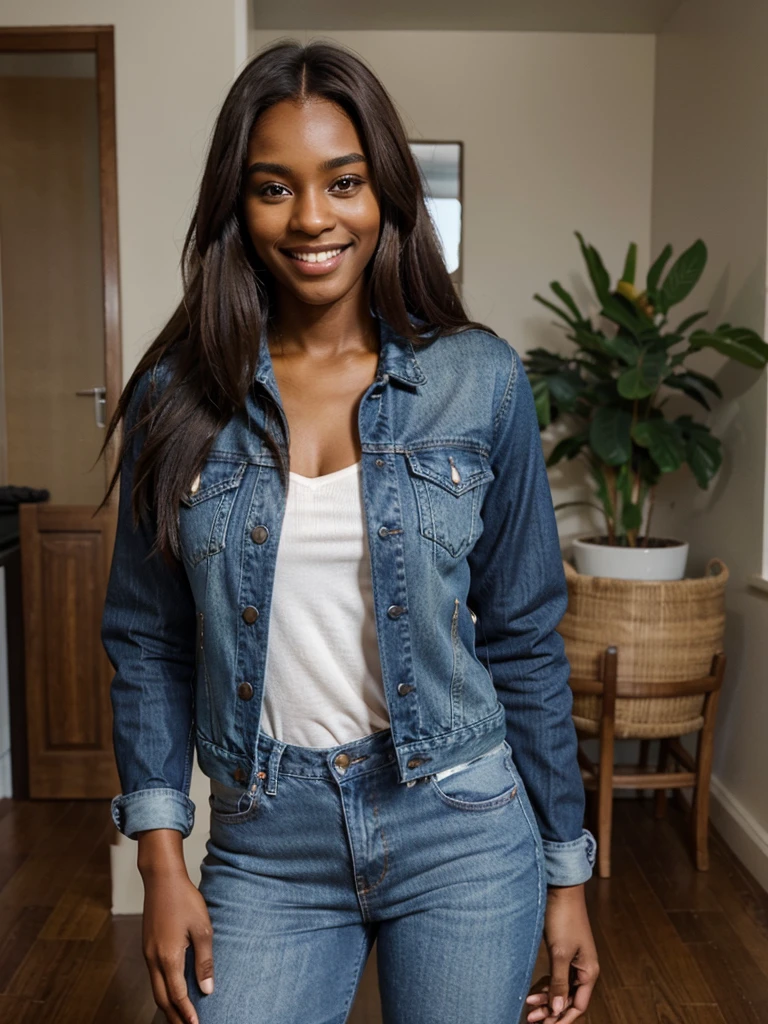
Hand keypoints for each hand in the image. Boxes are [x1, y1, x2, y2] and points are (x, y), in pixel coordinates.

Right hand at [138, 830, 213, 1023]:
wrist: (162, 879)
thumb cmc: (185, 901)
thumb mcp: (202, 930)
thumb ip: (204, 962)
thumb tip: (207, 990)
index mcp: (168, 957)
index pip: (177, 995)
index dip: (186, 1013)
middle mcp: (153, 959)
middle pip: (161, 999)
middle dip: (173, 1017)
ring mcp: (147, 953)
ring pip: (155, 989)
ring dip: (166, 1005)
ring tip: (180, 1016)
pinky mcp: (147, 946)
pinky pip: (153, 977)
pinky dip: (162, 990)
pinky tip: (171, 991)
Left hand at [524, 883, 598, 1022]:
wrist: (560, 890)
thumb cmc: (563, 918)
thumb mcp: (560, 953)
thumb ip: (558, 983)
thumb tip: (557, 1010)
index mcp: (589, 971)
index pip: (578, 1005)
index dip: (562, 1019)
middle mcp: (583, 969)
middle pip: (568, 1000)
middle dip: (551, 1011)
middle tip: (531, 1019)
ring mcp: (573, 961)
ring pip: (560, 989)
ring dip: (546, 1000)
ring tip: (528, 1008)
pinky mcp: (562, 953)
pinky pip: (556, 977)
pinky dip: (545, 985)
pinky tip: (532, 992)